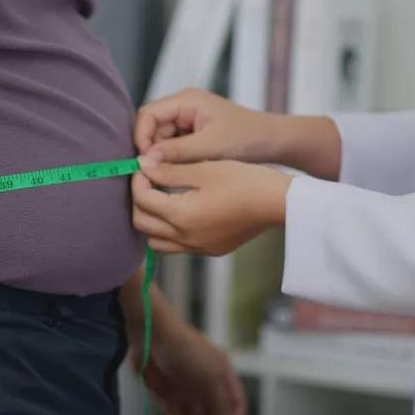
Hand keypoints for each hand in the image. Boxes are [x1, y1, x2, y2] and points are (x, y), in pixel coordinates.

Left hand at [131, 318, 246, 414]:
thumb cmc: (186, 351)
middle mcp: (206, 383)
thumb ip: (221, 406)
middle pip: (214, 413)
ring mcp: (186, 388)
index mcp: (222, 375)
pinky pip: (175, 414)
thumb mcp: (210, 378)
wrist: (151, 336)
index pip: (235, 403)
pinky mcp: (167, 392)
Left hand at [133, 158, 291, 255]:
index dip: (138, 180)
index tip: (145, 166)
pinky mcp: (211, 250)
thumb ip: (169, 170)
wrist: (276, 202)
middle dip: (139, 201)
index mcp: (180, 215)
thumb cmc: (243, 181)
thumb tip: (142, 165)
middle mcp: (185, 238)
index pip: (141, 200)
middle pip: (142, 224)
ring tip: (162, 199)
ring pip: (156, 241)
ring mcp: (198, 247)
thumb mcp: (203, 170)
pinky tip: (183, 211)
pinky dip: (171, 232)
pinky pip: (178, 246)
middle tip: (149, 181)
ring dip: (152, 220)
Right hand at [135, 88, 278, 163]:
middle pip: (152, 127)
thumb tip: (145, 160)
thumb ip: (177, 152)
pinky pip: (174, 147)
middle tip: (156, 172)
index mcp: (186, 100)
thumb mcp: (210, 147)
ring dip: (164, 157)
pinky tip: (182, 172)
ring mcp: (188, 120)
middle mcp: (184, 106)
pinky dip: (174, 160)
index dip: (141, 136)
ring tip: (173, 173)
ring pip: (161, 140)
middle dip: (152, 150)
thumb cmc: (247, 138)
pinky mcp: (194, 134)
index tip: (144, 161)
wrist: (273, 142)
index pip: (147, 114)